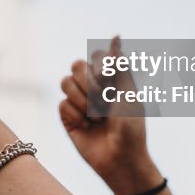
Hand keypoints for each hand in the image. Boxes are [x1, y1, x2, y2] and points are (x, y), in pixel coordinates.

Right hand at [59, 38, 152, 194]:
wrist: (122, 159)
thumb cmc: (132, 127)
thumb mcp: (129, 92)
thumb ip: (119, 64)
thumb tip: (115, 35)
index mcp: (110, 79)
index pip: (95, 57)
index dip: (101, 68)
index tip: (113, 84)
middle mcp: (92, 87)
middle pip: (76, 65)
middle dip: (91, 84)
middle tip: (104, 102)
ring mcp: (79, 102)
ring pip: (65, 82)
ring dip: (83, 100)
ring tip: (96, 117)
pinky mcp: (68, 118)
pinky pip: (62, 104)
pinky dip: (77, 115)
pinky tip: (87, 127)